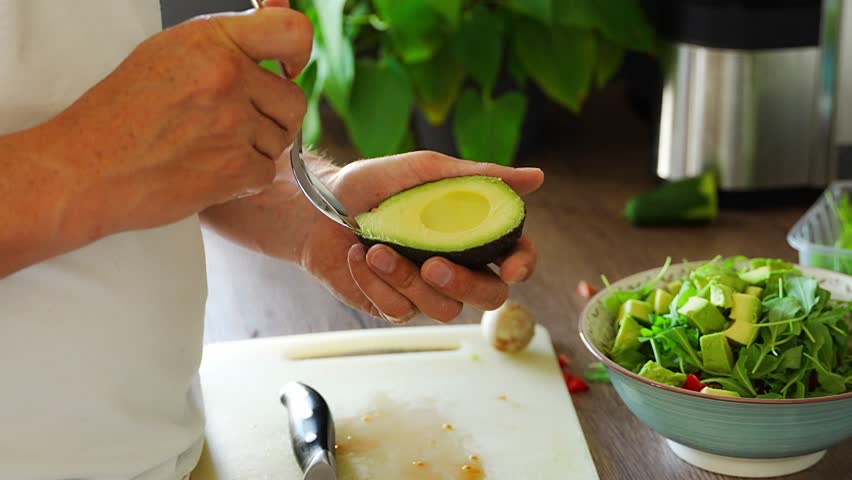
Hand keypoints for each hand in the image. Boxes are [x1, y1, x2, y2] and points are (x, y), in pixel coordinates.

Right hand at [40, 5, 310, 236]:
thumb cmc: (121, 112)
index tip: (289, 69)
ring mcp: (232, 124)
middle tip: (236, 124)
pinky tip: (207, 170)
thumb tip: (278, 15)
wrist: (87, 168)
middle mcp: (226, 77)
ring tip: (208, 147)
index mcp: (212, 40)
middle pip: (293, 100)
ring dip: (255, 148)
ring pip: (281, 140)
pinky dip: (242, 178)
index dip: (298, 52)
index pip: (291, 32)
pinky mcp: (234, 168)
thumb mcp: (168, 54)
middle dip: (273, 116)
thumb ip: (228, 43)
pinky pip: (265, 173)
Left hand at [301, 151, 542, 323]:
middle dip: (464, 284)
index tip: (510, 266)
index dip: (522, 265)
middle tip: (433, 263)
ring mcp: (425, 290)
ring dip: (407, 280)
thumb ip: (479, 177)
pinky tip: (360, 257)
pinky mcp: (393, 305)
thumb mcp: (426, 170)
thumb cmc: (374, 184)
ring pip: (442, 309)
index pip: (516, 257)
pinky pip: (399, 310)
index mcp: (472, 234)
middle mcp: (456, 266)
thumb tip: (537, 177)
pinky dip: (377, 283)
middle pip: (488, 297)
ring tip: (377, 249)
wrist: (316, 205)